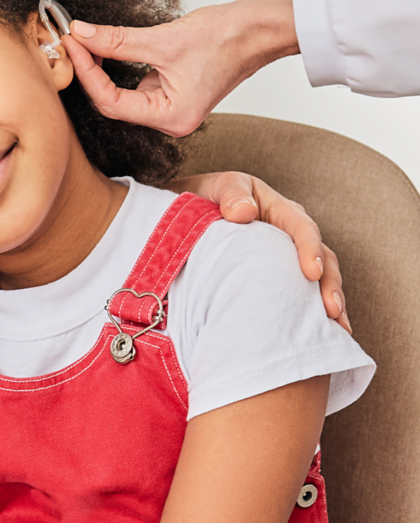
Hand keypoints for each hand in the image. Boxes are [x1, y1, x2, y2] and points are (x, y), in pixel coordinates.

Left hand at [61, 0, 298, 137]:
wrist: (260, 28)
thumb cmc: (227, 36)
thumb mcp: (163, 39)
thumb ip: (117, 41)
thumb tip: (81, 34)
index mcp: (172, 118)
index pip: (112, 101)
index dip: (87, 72)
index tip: (72, 43)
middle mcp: (170, 121)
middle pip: (113, 102)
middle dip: (90, 72)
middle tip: (71, 41)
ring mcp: (170, 108)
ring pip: (121, 94)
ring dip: (101, 69)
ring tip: (83, 42)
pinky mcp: (170, 93)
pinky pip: (134, 85)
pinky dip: (118, 67)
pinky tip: (105, 47)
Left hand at [178, 172, 348, 330]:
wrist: (187, 213)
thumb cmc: (208, 196)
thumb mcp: (219, 186)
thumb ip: (232, 193)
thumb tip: (242, 212)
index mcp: (281, 212)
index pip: (303, 229)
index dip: (311, 249)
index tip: (312, 272)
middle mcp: (291, 237)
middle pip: (323, 260)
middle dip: (330, 286)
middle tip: (332, 312)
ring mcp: (286, 260)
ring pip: (317, 282)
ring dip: (328, 306)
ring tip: (336, 331)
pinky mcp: (275, 280)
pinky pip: (296, 297)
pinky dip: (308, 316)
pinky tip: (318, 336)